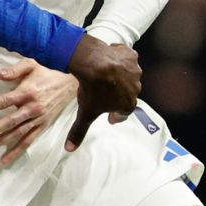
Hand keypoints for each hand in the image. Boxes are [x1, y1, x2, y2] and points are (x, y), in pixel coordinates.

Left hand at [0, 58, 76, 165]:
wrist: (71, 83)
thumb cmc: (48, 72)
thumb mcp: (32, 64)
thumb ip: (15, 69)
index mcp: (28, 92)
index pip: (7, 101)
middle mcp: (33, 108)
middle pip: (12, 121)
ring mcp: (38, 119)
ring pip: (19, 133)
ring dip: (3, 142)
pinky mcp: (43, 126)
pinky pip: (29, 141)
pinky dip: (18, 151)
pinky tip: (6, 159)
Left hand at [64, 36, 141, 151]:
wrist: (94, 63)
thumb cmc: (92, 91)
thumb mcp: (85, 113)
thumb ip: (79, 131)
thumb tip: (69, 149)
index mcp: (128, 104)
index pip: (124, 113)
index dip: (115, 115)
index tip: (109, 117)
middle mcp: (136, 89)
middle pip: (127, 94)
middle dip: (117, 95)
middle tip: (104, 93)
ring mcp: (135, 71)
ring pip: (128, 75)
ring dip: (119, 77)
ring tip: (105, 75)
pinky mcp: (130, 56)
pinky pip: (126, 58)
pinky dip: (120, 58)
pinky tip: (109, 58)